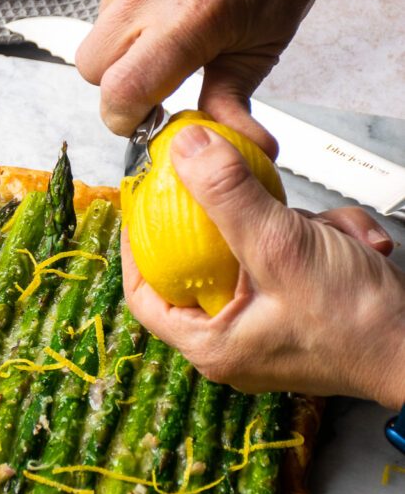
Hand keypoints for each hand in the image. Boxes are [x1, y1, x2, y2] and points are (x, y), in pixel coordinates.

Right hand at [77, 0, 404, 152]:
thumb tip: (228, 144)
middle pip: (89, 63)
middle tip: (153, 64)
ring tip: (174, 2)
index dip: (122, 114)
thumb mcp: (264, 44)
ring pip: (100, 16)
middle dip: (115, 75)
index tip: (138, 115)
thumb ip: (230, 99)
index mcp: (190, 20)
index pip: (118, 91)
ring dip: (128, 24)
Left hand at [122, 124, 404, 408]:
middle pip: (204, 262)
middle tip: (233, 186)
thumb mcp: (280, 246)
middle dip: (234, 221)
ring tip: (331, 235)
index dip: (136, 246)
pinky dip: (325, 239)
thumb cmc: (357, 324)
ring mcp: (271, 323)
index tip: (140, 204)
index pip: (144, 295)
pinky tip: (358, 245)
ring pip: (259, 250)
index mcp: (212, 343)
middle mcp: (236, 339)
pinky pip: (296, 256)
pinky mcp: (304, 306)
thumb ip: (227, 195)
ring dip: (298, 226)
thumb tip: (184, 149)